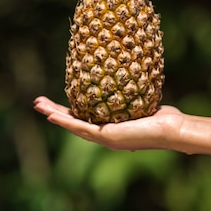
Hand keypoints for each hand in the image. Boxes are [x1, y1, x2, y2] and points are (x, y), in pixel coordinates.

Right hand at [33, 96, 184, 150]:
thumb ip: (129, 93)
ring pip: (72, 126)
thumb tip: (125, 72)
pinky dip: (66, 122)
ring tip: (38, 106)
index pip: (84, 118)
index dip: (67, 110)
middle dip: (55, 112)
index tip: (55, 101)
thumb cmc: (163, 117)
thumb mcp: (141, 101)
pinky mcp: (107, 137)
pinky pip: (81, 127)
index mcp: (111, 128)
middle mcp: (105, 135)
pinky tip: (52, 116)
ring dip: (54, 116)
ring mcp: (105, 138)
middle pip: (73, 122)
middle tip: (38, 102)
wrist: (172, 130)